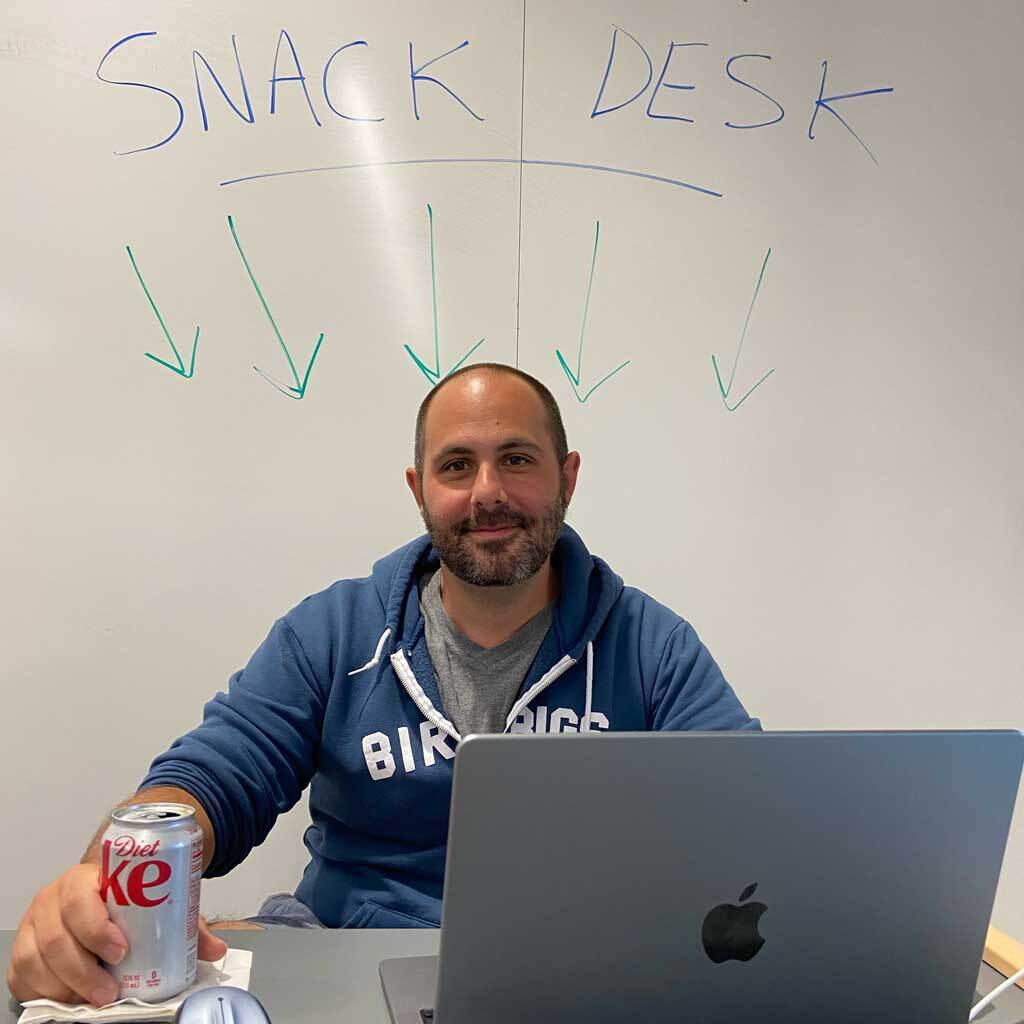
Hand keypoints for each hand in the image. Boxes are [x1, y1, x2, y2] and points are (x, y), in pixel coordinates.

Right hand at [6, 865, 227, 1007]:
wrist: (99, 893)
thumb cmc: (126, 900)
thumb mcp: (154, 904)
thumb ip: (182, 925)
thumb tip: (215, 950)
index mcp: (84, 878)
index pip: (79, 899)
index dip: (95, 928)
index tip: (121, 951)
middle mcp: (51, 899)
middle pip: (56, 937)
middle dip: (82, 970)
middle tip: (109, 992)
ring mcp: (32, 925)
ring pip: (34, 960)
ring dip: (63, 986)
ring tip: (93, 1000)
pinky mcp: (21, 951)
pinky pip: (21, 977)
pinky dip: (43, 993)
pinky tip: (68, 1000)